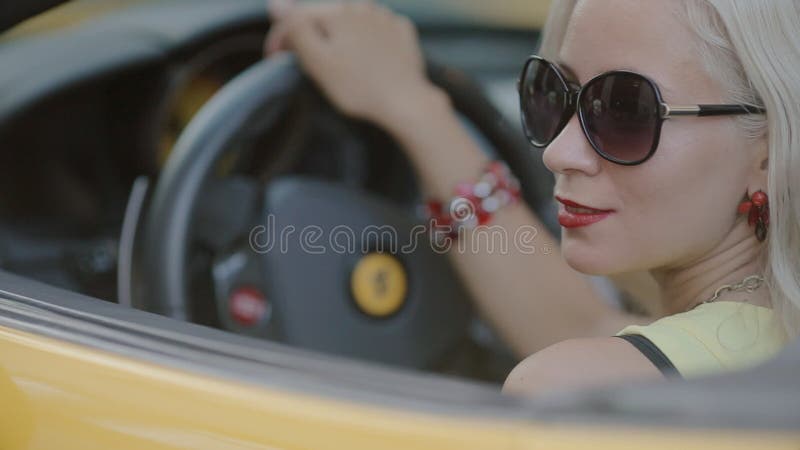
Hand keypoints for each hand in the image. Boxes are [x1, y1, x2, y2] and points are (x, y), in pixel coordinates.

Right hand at [265, 0, 443, 127]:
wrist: (406, 102)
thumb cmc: (358, 86)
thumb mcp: (318, 62)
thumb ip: (297, 30)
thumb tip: (276, 3)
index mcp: (338, 12)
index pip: (299, 17)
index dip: (281, 37)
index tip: (274, 59)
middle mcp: (363, 6)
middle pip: (326, 18)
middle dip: (313, 36)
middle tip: (307, 64)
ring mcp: (386, 18)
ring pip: (352, 21)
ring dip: (340, 36)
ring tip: (339, 63)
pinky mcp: (403, 33)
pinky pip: (377, 29)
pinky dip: (367, 40)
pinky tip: (367, 57)